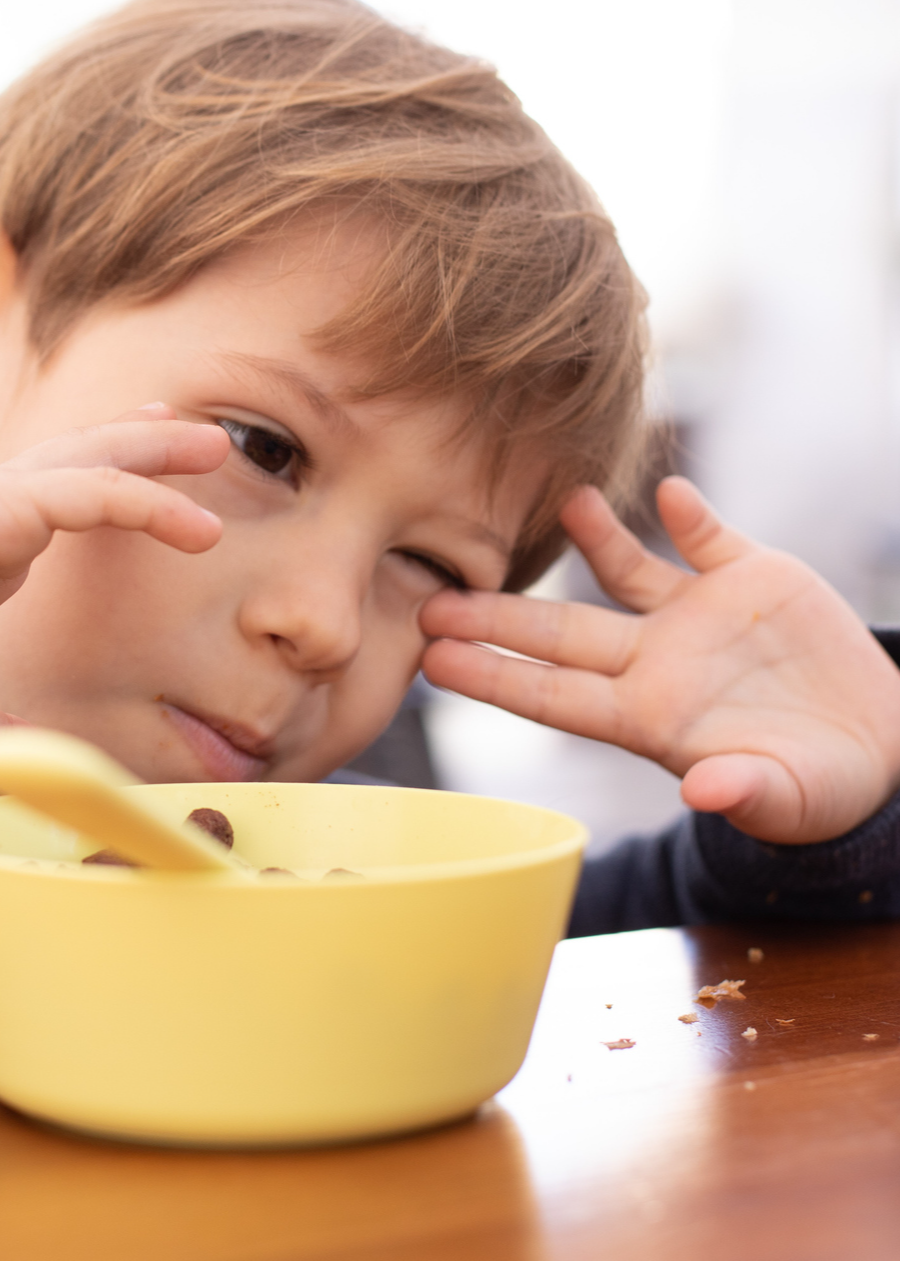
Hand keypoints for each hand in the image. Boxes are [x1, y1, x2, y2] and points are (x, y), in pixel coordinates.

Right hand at [0, 407, 228, 764]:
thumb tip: (44, 769)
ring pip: (96, 462)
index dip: (115, 489)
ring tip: (214, 447)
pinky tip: (194, 522)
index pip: (68, 506)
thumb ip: (2, 731)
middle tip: (203, 443)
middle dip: (149, 450)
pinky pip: (89, 492)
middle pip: (90, 466)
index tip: (158, 491)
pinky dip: (145, 498)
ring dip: (159, 453)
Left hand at [419, 477, 899, 843]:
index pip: (552, 696)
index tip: (433, 659)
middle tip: (432, 598)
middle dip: (498, 618)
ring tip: (562, 503)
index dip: (494, 678)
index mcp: (648, 718)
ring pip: (624, 570)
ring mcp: (697, 616)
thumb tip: (704, 794)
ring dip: (593, 537)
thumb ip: (745, 793)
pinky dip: (693, 517)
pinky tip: (671, 491)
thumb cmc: (816, 788)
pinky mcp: (751, 580)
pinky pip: (711, 538)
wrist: (876, 746)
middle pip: (561, 634)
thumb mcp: (787, 797)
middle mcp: (656, 661)